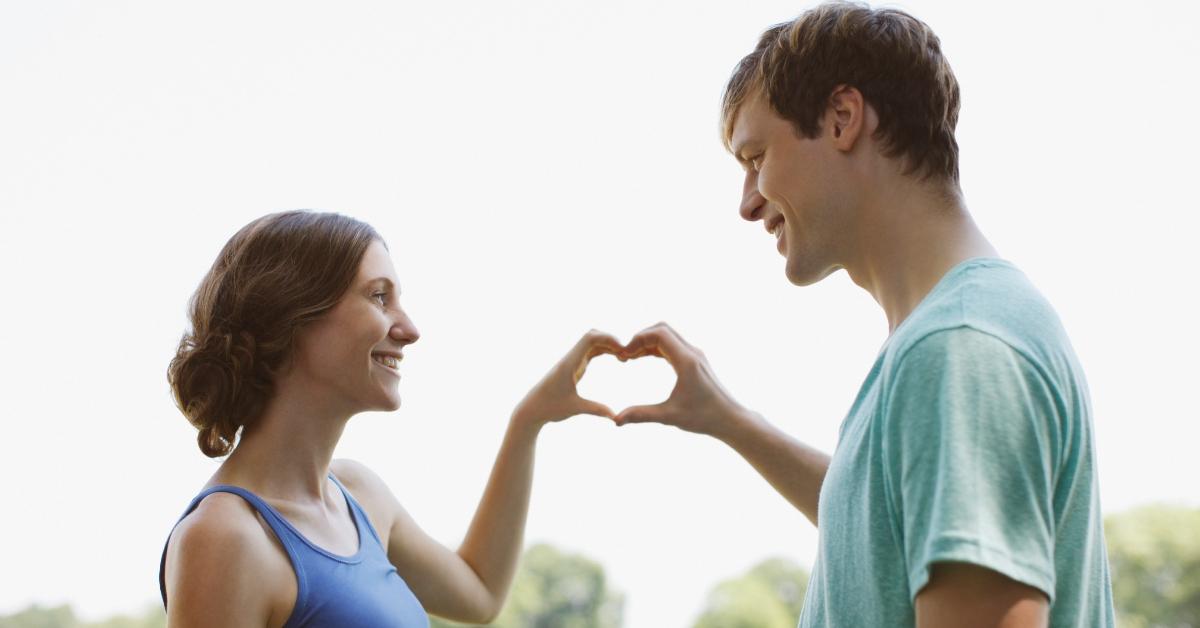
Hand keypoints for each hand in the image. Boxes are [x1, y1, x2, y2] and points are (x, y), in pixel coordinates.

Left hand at [512, 330, 624, 428]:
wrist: (532, 409)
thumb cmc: (549, 408)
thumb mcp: (575, 409)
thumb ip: (596, 410)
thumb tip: (616, 416)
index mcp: (569, 363)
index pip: (589, 338)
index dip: (608, 338)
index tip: (623, 349)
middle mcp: (570, 358)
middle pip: (592, 335)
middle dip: (611, 339)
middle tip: (628, 353)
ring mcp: (572, 361)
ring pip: (592, 342)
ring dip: (609, 345)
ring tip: (625, 356)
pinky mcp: (574, 366)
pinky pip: (591, 351)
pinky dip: (604, 351)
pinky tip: (617, 357)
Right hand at [614, 322, 751, 438]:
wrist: (730, 419)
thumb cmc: (704, 418)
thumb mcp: (670, 417)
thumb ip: (641, 415)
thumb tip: (616, 420)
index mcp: (686, 361)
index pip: (659, 333)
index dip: (638, 339)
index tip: (624, 355)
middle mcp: (692, 353)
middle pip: (662, 329)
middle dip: (640, 338)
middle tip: (625, 355)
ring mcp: (694, 355)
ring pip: (667, 336)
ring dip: (648, 342)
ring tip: (630, 357)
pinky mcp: (695, 361)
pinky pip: (672, 345)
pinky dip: (656, 348)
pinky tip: (644, 359)